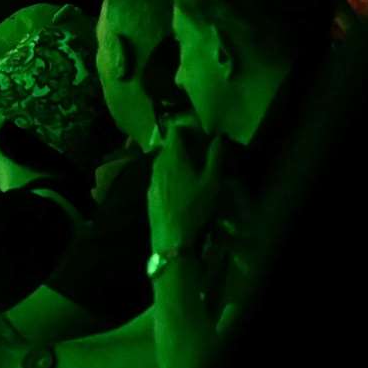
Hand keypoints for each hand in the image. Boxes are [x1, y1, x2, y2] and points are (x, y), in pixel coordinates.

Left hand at [147, 122, 226, 253]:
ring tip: (194, 171)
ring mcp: (151, 179)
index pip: (174, 130)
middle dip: (184, 145)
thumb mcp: (212, 181)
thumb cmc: (195, 207)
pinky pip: (160, 176)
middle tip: (201, 153)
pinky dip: (170, 174)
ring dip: (177, 160)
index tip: (201, 136)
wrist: (171, 239)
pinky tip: (182, 188)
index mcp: (172, 157)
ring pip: (163, 161)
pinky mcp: (150, 194)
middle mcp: (157, 164)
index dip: (188, 128)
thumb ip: (215, 156)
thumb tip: (218, 137)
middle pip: (168, 145)